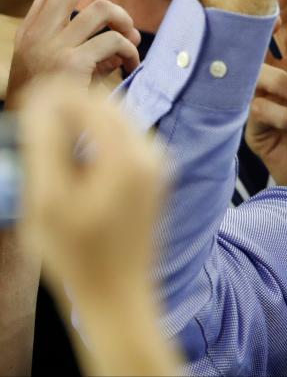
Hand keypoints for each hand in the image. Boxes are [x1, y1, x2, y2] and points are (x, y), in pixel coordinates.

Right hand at [5, 0, 140, 107]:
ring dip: (127, 26)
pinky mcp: (68, 65)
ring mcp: (50, 46)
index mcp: (35, 25)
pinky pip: (113, 41)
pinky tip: (127, 69)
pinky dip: (129, 52)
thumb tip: (123, 25)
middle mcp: (37, 30)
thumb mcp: (68, 60)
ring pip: (103, 10)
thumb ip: (87, 37)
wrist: (28, 133)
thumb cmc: (56, 96)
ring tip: (129, 48)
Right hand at [18, 75, 164, 299]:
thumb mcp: (48, 201)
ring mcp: (157, 164)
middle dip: (66, 105)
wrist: (119, 296)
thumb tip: (42, 103)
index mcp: (128, 154)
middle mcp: (151, 152)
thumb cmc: (78, 256)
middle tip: (32, 122)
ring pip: (114, 120)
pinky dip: (95, 138)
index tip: (24, 104)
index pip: (86, 100)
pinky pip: (123, 140)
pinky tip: (70, 162)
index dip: (52, 95)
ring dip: (80, 120)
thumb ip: (45, 146)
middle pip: (105, 105)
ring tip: (47, 142)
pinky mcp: (155, 176)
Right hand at [245, 0, 286, 183]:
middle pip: (258, 43)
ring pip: (250, 74)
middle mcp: (282, 78)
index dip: (284, 3)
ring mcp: (266, 102)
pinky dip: (278, 113)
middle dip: (256, 27)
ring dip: (277, 81)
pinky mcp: (257, 130)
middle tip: (261, 17)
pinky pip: (253, 108)